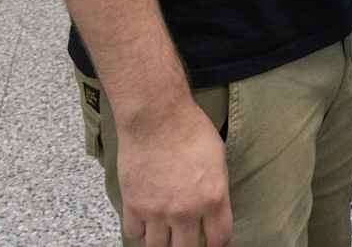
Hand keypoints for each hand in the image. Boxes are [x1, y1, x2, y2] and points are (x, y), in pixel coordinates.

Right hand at [116, 96, 232, 246]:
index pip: (219, 239)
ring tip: (166, 230)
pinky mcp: (133, 205)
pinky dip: (139, 229)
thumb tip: (214, 207)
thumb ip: (216, 188)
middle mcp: (185, 210)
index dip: (216, 243)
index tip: (212, 240)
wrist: (157, 117)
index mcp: (213, 198)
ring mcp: (157, 211)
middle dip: (189, 245)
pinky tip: (145, 219)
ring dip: (163, 241)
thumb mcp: (218, 158)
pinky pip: (133, 233)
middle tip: (187, 237)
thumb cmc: (191, 129)